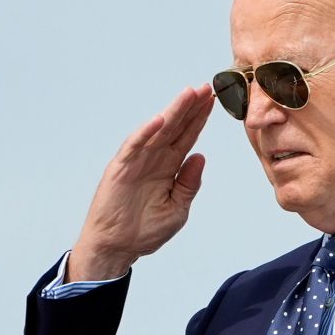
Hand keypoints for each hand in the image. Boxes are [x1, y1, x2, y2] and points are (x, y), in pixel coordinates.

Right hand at [67, 86, 215, 281]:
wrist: (118, 247)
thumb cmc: (145, 230)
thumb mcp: (178, 208)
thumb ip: (189, 183)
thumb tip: (200, 157)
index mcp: (169, 167)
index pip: (187, 137)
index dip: (200, 119)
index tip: (215, 101)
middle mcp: (154, 159)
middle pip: (176, 128)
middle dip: (191, 108)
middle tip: (208, 87)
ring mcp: (137, 162)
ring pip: (157, 131)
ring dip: (173, 112)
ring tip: (189, 94)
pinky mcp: (120, 169)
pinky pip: (134, 148)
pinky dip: (145, 133)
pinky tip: (159, 120)